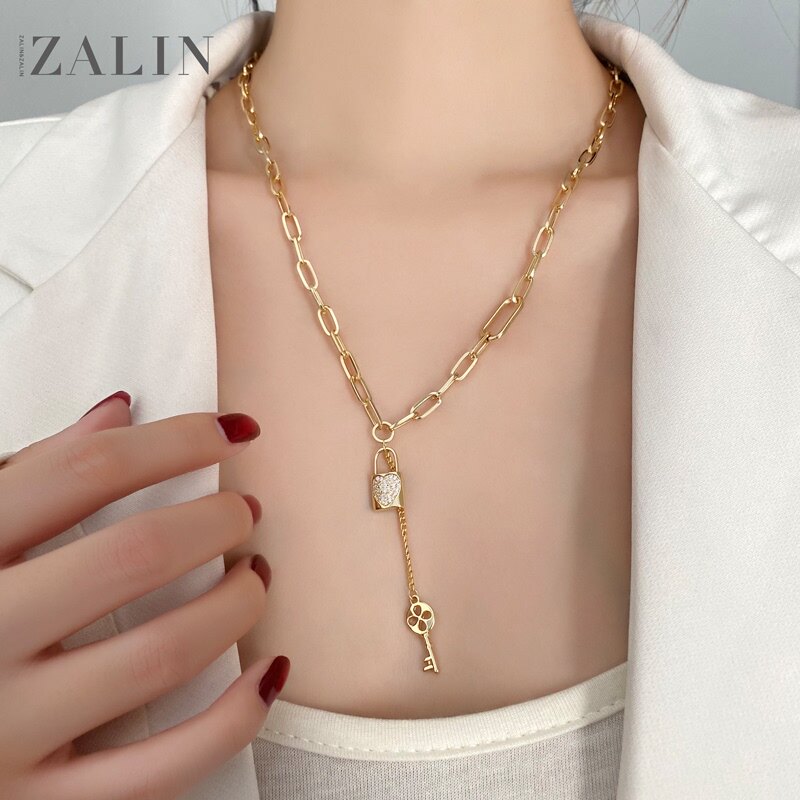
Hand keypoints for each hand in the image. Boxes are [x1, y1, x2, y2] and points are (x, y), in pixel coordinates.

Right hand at [0, 392, 289, 799]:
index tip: (232, 432)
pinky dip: (234, 718)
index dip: (177, 439)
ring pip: (162, 655)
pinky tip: (268, 673)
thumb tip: (119, 410)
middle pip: (135, 555)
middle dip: (216, 521)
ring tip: (255, 578)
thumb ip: (31, 473)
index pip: (86, 471)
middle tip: (245, 512)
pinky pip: (161, 770)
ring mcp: (9, 729)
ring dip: (236, 605)